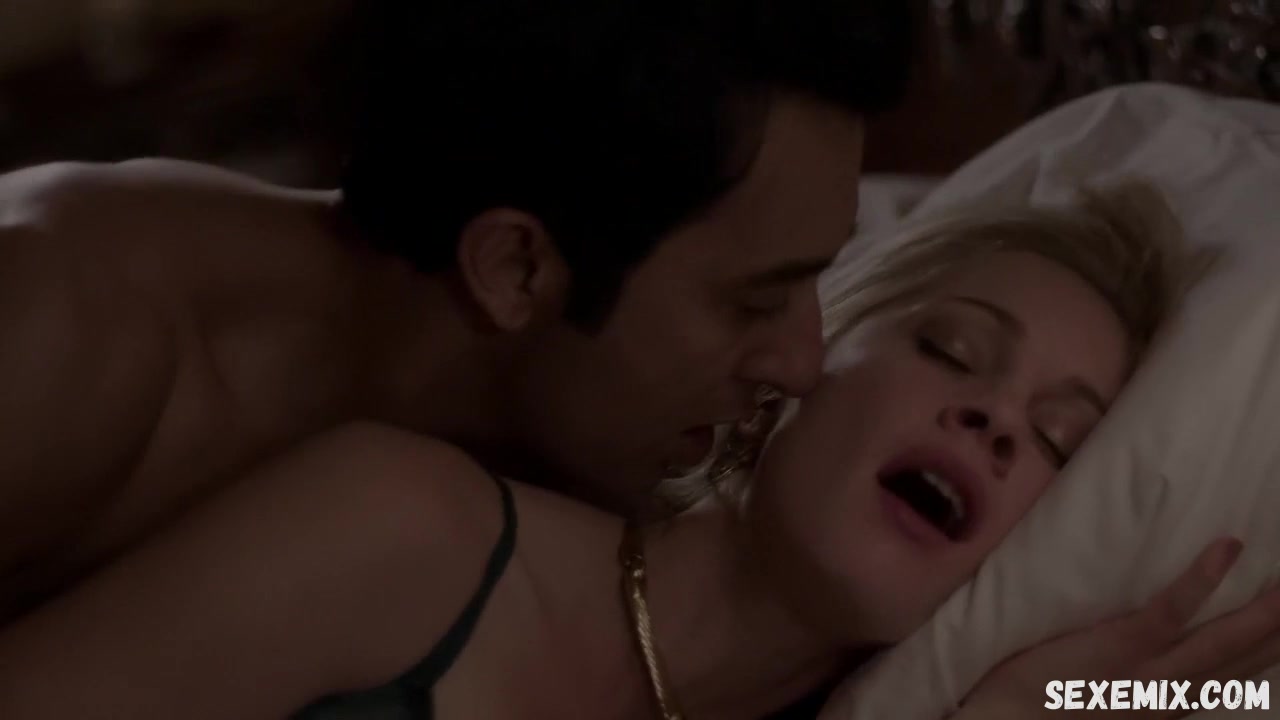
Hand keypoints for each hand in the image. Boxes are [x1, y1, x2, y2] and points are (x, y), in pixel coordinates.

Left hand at [953, 538, 1279, 718]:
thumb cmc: (1045, 711)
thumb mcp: (1113, 708)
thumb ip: (1144, 688)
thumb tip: (1164, 658)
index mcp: (1172, 705)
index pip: (1237, 677)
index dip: (1270, 650)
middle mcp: (1174, 695)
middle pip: (1246, 659)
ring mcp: (1150, 671)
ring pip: (1226, 639)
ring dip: (1267, 610)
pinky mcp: (1122, 644)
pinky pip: (1172, 608)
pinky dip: (1203, 578)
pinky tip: (1229, 546)